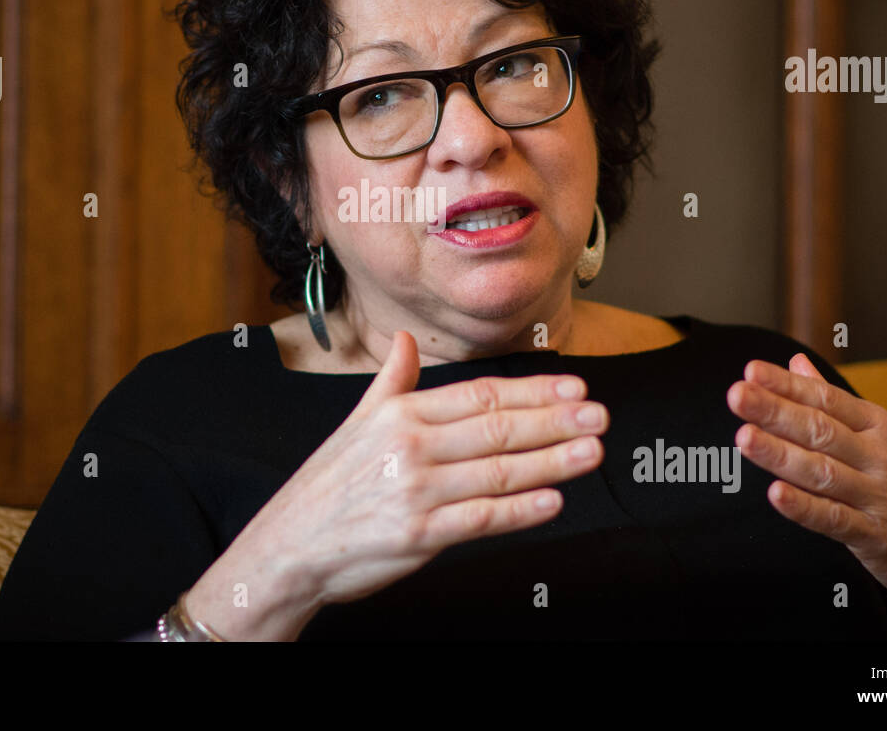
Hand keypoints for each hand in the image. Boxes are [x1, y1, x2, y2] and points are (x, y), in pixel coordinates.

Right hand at [196, 329, 607, 635]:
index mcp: (399, 412)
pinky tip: (553, 501)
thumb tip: (403, 340)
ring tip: (592, 451)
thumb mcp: (355, 422)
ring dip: (552, 461)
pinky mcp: (418, 535)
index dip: (532, 391)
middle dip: (555, 420)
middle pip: (497, 427)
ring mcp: (415, 491)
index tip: (573, 387)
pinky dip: (520, 510)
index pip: (480, 394)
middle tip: (599, 414)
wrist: (287, 547)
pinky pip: (481, 519)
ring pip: (498, 471)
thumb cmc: (327, 486)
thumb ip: (390, 381)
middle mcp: (410, 445)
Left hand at [726, 353, 886, 638]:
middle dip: (776, 411)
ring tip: (744, 436)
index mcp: (877, 427)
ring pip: (822, 472)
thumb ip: (831, 400)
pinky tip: (775, 494)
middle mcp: (878, 457)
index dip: (787, 385)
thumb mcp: (878, 435)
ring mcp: (877, 497)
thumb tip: (795, 361)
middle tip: (738, 394)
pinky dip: (804, 507)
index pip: (826, 399)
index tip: (750, 370)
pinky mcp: (874, 536)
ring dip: (781, 454)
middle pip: (820, 429)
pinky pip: (833, 519)